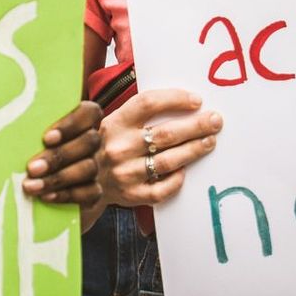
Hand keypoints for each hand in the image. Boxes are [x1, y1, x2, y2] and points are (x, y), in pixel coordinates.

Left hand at [23, 100, 103, 209]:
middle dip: (59, 155)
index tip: (46, 138)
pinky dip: (67, 195)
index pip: (89, 112)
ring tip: (31, 186)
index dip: (71, 124)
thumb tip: (3, 124)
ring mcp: (95, 167)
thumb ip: (28, 128)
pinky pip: (91, 192)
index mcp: (79, 122)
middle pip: (89, 141)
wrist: (41, 188)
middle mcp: (91, 143)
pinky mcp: (94, 192)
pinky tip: (46, 197)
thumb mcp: (27, 137)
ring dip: (58, 178)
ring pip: (89, 168)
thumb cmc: (27, 152)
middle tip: (32, 168)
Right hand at [100, 89, 222, 207]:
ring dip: (194, 150)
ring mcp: (125, 173)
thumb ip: (136, 113)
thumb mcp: (110, 122)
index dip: (175, 99)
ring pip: (168, 161)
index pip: (148, 104)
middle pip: (165, 133)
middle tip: (215, 121)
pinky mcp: (131, 195)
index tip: (196, 100)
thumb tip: (178, 100)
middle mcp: (118, 147)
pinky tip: (186, 171)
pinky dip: (177, 179)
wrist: (80, 181)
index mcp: (114, 123)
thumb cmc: (104, 145)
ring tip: (210, 141)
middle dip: (196, 126)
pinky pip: (162, 189)